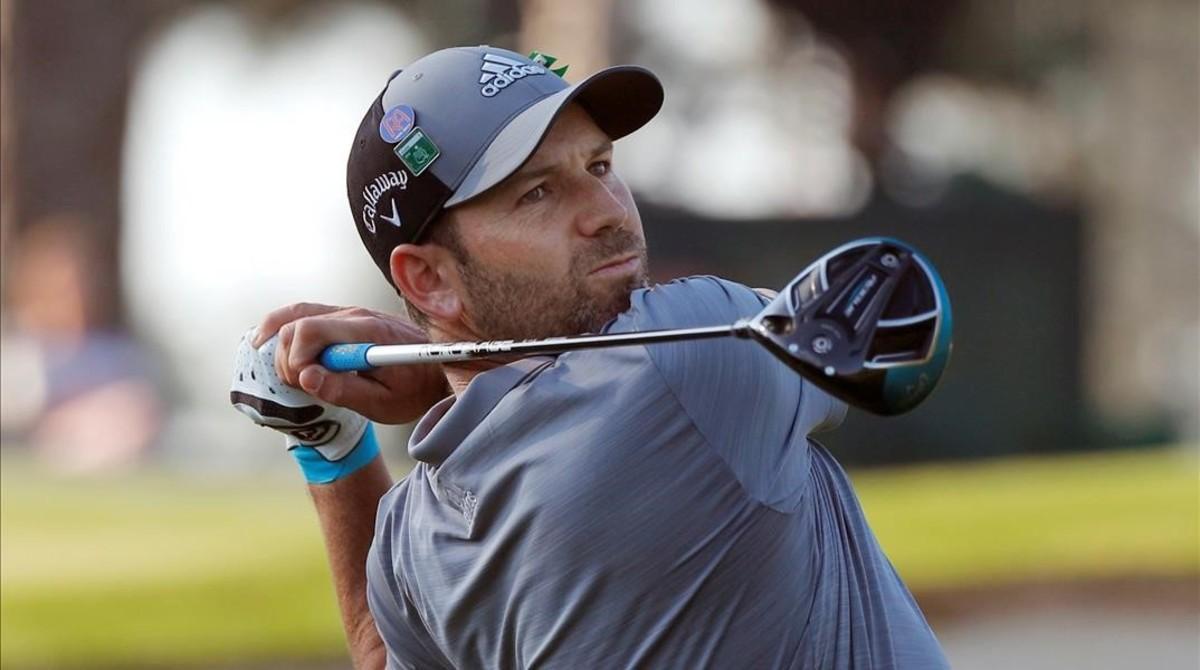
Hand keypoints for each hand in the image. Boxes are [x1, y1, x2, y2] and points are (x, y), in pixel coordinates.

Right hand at [254, 303, 448, 424]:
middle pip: (296, 325)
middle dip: (288, 359)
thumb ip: (345, 391)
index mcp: (367, 332)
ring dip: (284, 348)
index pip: (310, 331)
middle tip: (305, 387)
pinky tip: (267, 343)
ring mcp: (348, 312)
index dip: (297, 361)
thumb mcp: (384, 403)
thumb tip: (307, 378)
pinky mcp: (343, 317)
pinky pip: (303, 314)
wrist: (439, 371)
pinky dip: (282, 329)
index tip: (308, 385)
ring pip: (294, 317)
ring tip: (297, 376)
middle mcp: (355, 314)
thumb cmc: (414, 390)